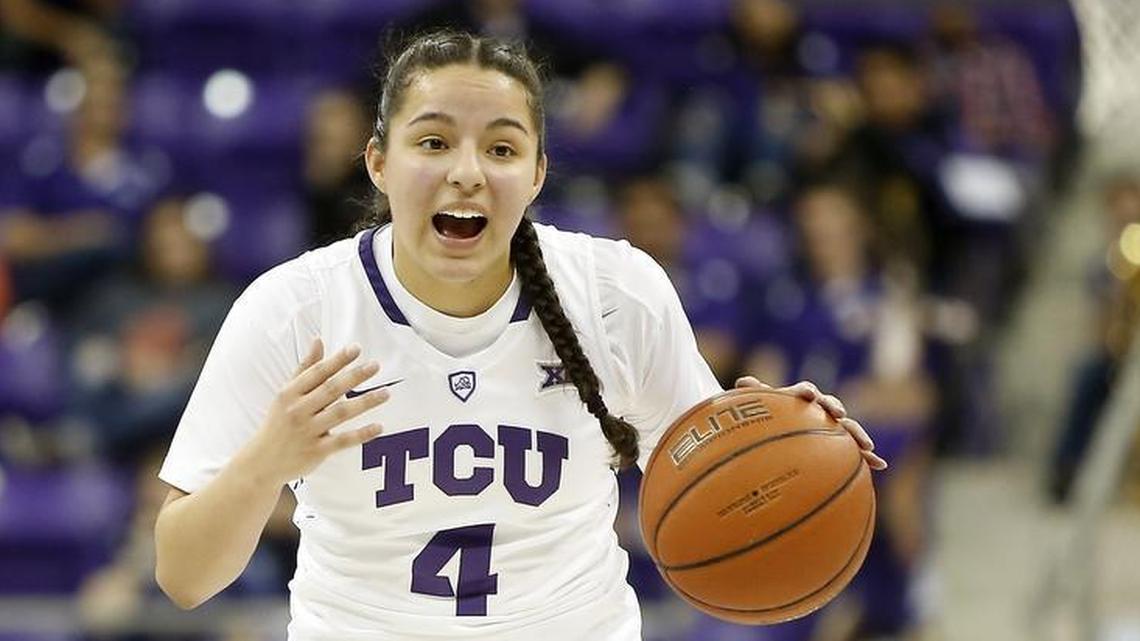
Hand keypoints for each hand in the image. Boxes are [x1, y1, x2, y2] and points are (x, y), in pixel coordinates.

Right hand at [249, 339, 389, 484]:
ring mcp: (308, 431)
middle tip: (375, 366)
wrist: (263, 462)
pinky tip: (378, 426)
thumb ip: (306, 368)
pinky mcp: (317, 451)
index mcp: (290, 393)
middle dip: (354, 376)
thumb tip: (318, 341)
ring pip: (341, 413)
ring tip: (385, 393)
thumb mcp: (286, 393)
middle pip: (331, 390)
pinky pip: (343, 440)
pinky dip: (361, 434)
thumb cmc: (279, 423)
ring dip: (365, 402)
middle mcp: (298, 410)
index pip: (317, 372)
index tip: (356, 349)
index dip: (338, 360)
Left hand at [734, 376, 887, 469]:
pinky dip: (867, 456)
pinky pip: (854, 450)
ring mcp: (831, 425)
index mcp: (800, 399)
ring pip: (847, 428)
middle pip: (831, 406)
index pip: (806, 391)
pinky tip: (881, 466)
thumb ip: (754, 396)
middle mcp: (819, 409)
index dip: (807, 392)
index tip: (807, 394)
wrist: (779, 426)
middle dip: (836, 409)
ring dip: (857, 435)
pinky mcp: (839, 443)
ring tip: (869, 447)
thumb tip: (742, 381)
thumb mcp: (758, 408)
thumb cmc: (767, 417)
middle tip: (839, 414)